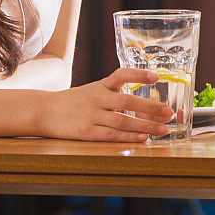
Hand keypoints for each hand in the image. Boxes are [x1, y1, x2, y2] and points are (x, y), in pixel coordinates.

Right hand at [35, 69, 176, 141]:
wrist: (46, 111)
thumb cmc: (74, 101)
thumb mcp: (93, 90)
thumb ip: (114, 93)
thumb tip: (144, 101)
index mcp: (101, 86)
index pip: (121, 75)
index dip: (139, 75)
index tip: (156, 76)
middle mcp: (98, 98)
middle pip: (128, 101)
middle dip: (151, 107)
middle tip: (169, 112)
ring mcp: (92, 115)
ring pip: (123, 121)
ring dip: (145, 126)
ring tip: (163, 130)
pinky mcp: (86, 132)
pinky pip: (111, 135)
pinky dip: (128, 137)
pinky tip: (142, 139)